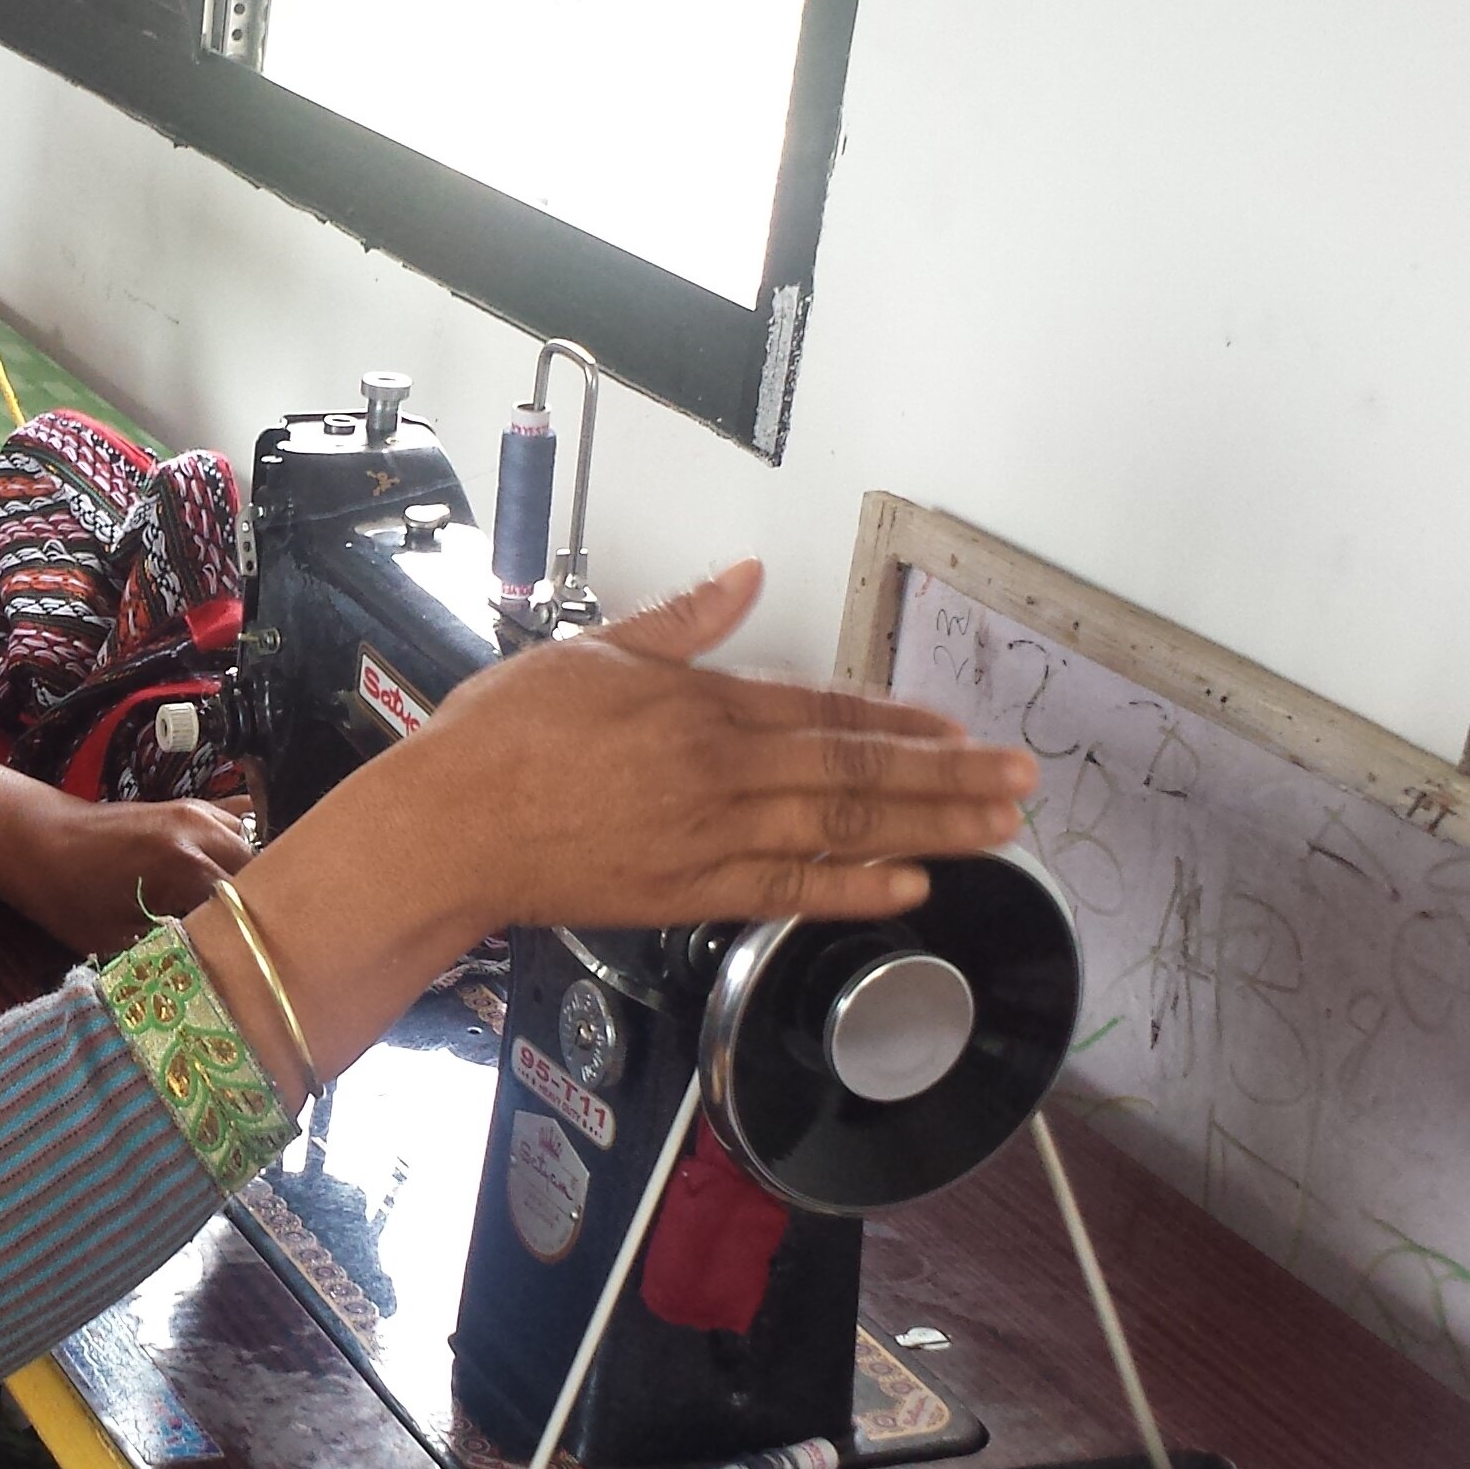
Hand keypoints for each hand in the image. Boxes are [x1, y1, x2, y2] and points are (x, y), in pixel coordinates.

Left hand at [0, 751, 249, 954]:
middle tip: (265, 951)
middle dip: (268, 914)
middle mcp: (202, 831)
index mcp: (184, 865)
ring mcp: (202, 811)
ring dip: (261, 884)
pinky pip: (243, 825)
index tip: (264, 972)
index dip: (260, 943)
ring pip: (260, 849)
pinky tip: (243, 883)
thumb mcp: (118, 941)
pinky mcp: (195, 807)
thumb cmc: (69, 896)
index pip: (251, 907)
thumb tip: (219, 978)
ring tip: (256, 921)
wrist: (38, 839)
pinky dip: (249, 853)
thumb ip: (175, 953)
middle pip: (266, 877)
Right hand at [394, 560, 1029, 935]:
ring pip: (844, 831)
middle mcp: (721, 771)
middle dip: (950, 776)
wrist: (449, 826)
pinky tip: (910, 887)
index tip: (957, 727)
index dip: (900, 721)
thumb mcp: (593, 648)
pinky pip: (792, 891)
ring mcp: (711, 837)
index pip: (826, 710)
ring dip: (930, 829)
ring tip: (996, 830)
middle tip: (1020, 780)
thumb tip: (744, 576)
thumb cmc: (502, 741)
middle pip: (859, 772)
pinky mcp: (690, 892)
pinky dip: (856, 891)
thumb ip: (682, 619)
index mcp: (700, 706)